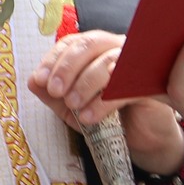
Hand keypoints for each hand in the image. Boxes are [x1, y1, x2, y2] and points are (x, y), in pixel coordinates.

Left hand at [27, 30, 183, 174]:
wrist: (142, 141)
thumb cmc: (109, 118)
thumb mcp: (74, 108)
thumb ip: (53, 95)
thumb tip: (33, 81)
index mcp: (97, 50)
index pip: (72, 43)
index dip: (54, 59)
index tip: (40, 80)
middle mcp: (118, 49)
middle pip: (90, 44)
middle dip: (67, 67)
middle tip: (55, 90)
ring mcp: (137, 64)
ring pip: (108, 61)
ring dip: (85, 83)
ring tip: (72, 105)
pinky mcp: (150, 85)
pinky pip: (124, 86)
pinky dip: (103, 101)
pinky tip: (89, 116)